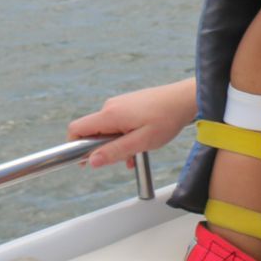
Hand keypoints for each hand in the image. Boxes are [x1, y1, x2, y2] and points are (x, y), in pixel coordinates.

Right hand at [67, 80, 195, 167]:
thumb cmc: (166, 119)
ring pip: (108, 130)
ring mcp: (120, 104)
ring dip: (118, 145)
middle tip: (124, 158)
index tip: (86, 161)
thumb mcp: (140, 142)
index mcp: (110, 114)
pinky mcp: (129, 104)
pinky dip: (126, 137)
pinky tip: (141, 146)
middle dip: (104, 149)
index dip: (75, 146)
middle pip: (93, 132)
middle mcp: (111, 106)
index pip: (77, 129)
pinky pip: (119, 124)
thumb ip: (115, 152)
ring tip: (139, 152)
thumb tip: (92, 161)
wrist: (185, 99)